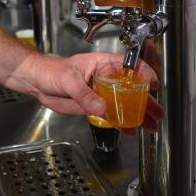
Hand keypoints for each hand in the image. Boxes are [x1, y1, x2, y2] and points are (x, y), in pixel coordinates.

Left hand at [18, 52, 162, 133]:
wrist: (38, 83)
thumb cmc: (52, 71)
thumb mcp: (69, 80)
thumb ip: (85, 94)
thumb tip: (102, 108)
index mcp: (103, 64)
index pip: (130, 65)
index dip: (144, 74)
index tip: (153, 85)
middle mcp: (107, 78)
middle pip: (132, 88)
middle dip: (147, 101)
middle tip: (157, 114)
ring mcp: (102, 93)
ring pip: (125, 104)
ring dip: (138, 115)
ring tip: (151, 126)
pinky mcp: (96, 106)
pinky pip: (112, 115)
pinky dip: (122, 123)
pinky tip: (130, 131)